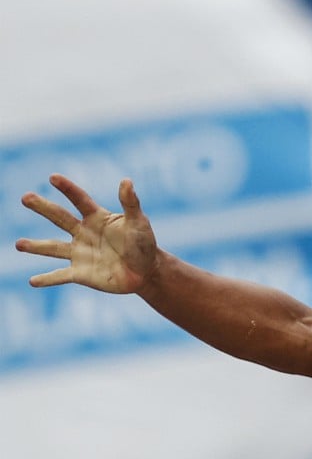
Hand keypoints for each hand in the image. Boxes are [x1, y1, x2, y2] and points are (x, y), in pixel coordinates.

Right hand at [15, 174, 158, 292]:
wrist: (146, 271)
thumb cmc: (143, 244)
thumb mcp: (139, 223)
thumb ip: (130, 203)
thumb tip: (126, 181)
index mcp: (97, 218)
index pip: (80, 200)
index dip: (68, 189)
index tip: (53, 177)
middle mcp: (83, 233)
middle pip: (60, 218)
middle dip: (43, 207)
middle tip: (25, 197)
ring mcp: (80, 253)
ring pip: (53, 248)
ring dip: (36, 246)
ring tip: (18, 244)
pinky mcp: (81, 273)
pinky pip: (60, 276)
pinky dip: (47, 279)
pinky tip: (33, 281)